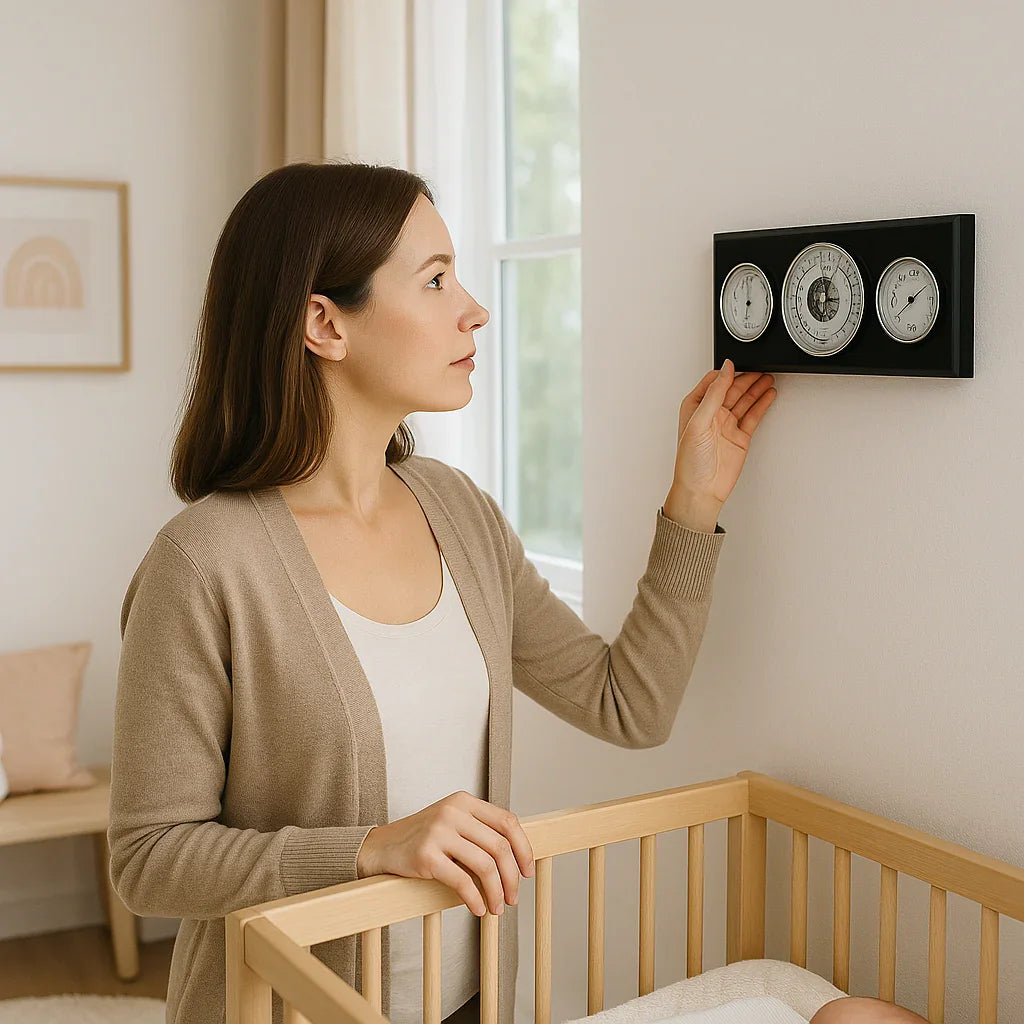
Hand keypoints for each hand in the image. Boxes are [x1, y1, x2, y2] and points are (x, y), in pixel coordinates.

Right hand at [355, 791, 535, 916]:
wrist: (382, 846)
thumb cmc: (423, 838)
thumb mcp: (452, 822)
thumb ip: (480, 831)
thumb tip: (517, 860)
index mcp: (464, 801)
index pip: (508, 821)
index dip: (523, 848)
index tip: (527, 871)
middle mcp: (453, 812)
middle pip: (499, 846)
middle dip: (512, 877)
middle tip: (514, 897)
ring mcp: (439, 832)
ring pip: (485, 865)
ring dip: (497, 892)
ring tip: (497, 907)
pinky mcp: (426, 856)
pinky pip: (462, 881)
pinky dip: (475, 899)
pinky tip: (478, 909)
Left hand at [669, 359, 776, 512]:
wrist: (701, 490)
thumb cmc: (690, 463)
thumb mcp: (699, 422)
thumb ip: (714, 394)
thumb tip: (725, 370)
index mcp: (695, 407)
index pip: (714, 382)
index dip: (728, 372)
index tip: (741, 363)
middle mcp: (710, 415)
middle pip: (732, 389)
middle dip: (746, 378)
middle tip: (761, 368)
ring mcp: (726, 425)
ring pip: (744, 400)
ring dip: (756, 389)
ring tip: (769, 377)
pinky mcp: (740, 437)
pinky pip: (753, 416)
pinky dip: (761, 404)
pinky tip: (768, 395)